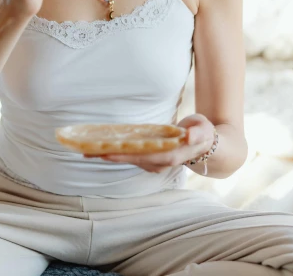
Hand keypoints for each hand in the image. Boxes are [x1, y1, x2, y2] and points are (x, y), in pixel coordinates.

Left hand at [84, 115, 215, 172]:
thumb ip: (197, 132)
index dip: (124, 155)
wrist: (206, 145)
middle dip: (108, 156)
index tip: (106, 152)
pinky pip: (131, 155)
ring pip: (128, 159)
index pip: (142, 156)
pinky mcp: (151, 157)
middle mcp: (159, 162)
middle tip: (86, 152)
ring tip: (88, 151)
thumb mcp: (203, 130)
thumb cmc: (203, 133)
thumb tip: (188, 135)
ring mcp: (154, 162)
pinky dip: (117, 152)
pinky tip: (103, 148)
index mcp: (170, 156)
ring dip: (109, 156)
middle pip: (130, 160)